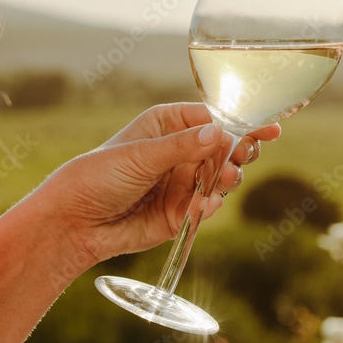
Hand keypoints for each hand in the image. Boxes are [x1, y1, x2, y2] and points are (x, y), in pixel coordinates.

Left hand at [39, 103, 279, 266]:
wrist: (74, 224)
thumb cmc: (97, 176)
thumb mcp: (139, 155)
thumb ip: (181, 146)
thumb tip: (219, 132)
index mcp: (169, 124)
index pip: (215, 118)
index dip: (243, 122)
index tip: (268, 127)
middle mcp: (181, 151)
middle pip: (226, 147)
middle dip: (241, 150)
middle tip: (246, 154)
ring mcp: (184, 182)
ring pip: (223, 177)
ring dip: (229, 177)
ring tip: (226, 178)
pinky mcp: (182, 212)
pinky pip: (208, 206)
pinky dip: (211, 205)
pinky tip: (204, 206)